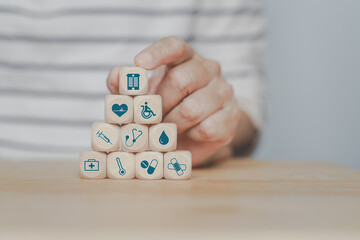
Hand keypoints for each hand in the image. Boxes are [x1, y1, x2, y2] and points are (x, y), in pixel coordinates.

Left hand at [107, 36, 240, 166]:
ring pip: (193, 108)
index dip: (156, 53)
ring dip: (173, 124)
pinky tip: (189, 134)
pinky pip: (207, 128)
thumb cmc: (168, 108)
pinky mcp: (232, 115)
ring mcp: (224, 90)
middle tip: (151, 119)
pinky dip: (191, 136)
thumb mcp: (145, 97)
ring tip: (167, 129)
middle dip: (160, 104)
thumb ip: (127, 86)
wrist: (197, 132)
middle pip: (180, 80)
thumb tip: (118, 75)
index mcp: (186, 58)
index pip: (174, 46)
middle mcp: (209, 68)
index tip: (139, 64)